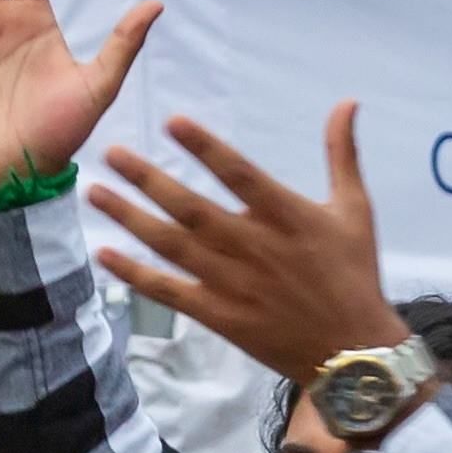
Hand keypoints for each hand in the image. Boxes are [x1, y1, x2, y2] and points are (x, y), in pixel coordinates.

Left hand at [95, 106, 404, 386]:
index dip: (205, 147)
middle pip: (191, 208)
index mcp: (287, 216)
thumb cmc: (355, 274)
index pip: (239, 174)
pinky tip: (106, 254)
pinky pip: (170, 292)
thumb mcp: (355, 209)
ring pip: (172, 246)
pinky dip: (136, 274)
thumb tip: (346, 101)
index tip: (172, 122)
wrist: (354, 351)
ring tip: (96, 192)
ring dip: (131, 218)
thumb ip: (342, 154)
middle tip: (112, 153)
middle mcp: (254, 247)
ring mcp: (233, 284)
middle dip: (148, 179)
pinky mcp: (220, 316)